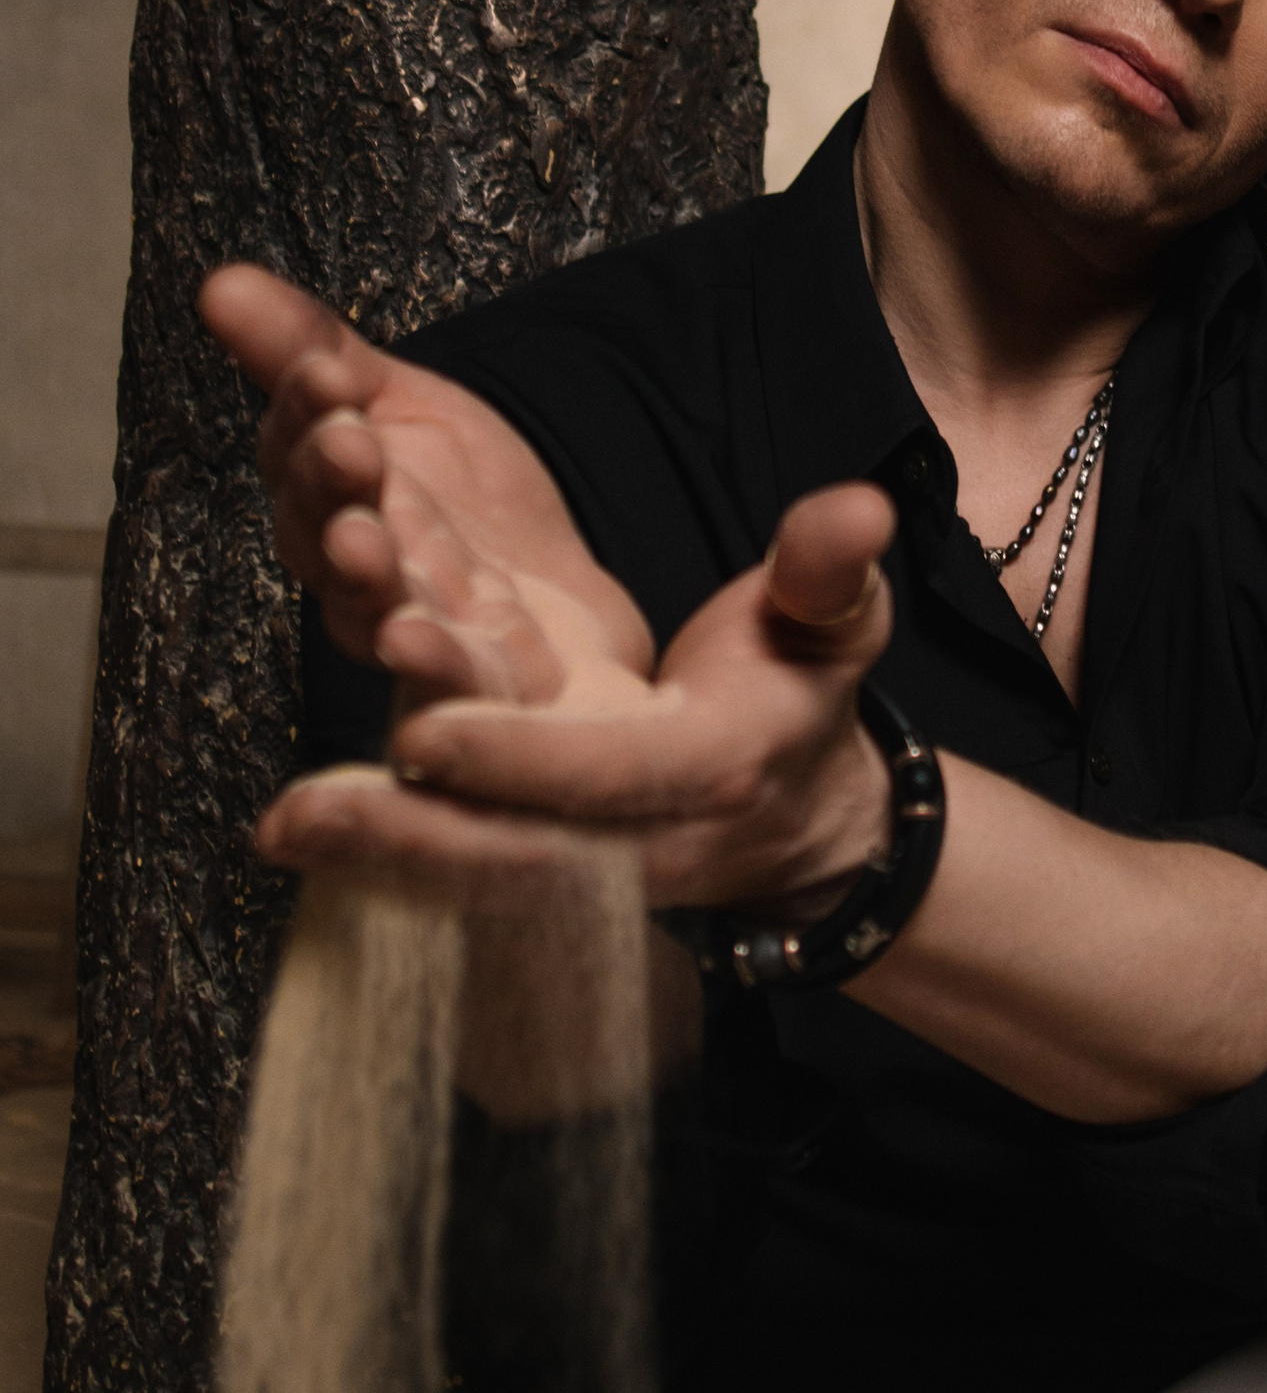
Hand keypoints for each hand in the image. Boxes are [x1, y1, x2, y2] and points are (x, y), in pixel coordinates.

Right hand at [200, 261, 649, 675]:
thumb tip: (219, 281)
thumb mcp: (404, 412)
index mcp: (332, 503)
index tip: (326, 375)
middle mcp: (357, 575)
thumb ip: (317, 356)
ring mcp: (411, 635)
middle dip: (331, 488)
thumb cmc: (471, 517)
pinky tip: (419, 641)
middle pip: (322, 533)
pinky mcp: (476, 688)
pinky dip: (431, 667)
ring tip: (366, 544)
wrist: (569, 619)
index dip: (305, 416)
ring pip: (369, 611)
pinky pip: (445, 684)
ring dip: (362, 579)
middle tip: (351, 446)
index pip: (299, 454)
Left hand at [245, 384, 897, 915]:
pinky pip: (465, 885)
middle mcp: (650, 844)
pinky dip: (389, 864)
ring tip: (284, 825)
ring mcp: (596, 880)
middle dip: (414, 838)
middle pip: (524, 859)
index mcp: (716, 769)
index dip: (519, 757)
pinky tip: (310, 836)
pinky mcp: (551, 884)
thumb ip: (828, 565)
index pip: (610, 772)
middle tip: (302, 811)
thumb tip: (856, 506)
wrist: (803, 808)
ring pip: (480, 885)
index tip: (429, 732)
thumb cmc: (801, 692)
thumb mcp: (833, 619)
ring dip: (381, 857)